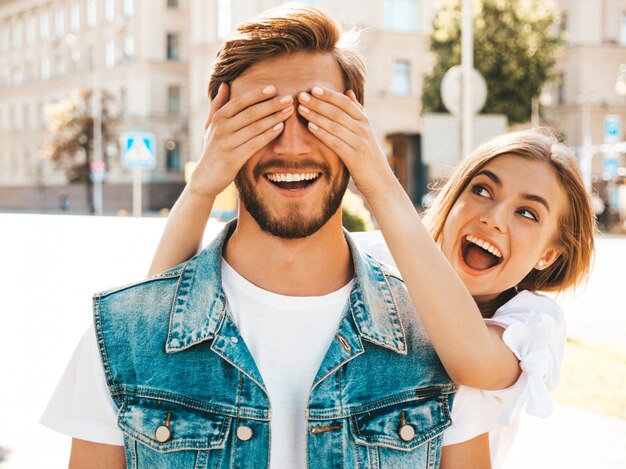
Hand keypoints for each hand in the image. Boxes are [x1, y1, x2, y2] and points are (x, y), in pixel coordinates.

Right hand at [188, 83, 293, 198]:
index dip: (257, 94)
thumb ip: (218, 105)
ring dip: (274, 118)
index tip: (273, 88)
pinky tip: (280, 128)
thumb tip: (225, 84)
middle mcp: (222, 129)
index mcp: (218, 118)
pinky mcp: (234, 159)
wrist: (205, 178)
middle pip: (251, 113)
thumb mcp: (210, 126)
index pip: (240, 102)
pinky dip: (268, 134)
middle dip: (271, 104)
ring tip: (288, 111)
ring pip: (255, 127)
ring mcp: (227, 144)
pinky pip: (255, 143)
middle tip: (288, 98)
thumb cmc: (211, 149)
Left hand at [296, 87, 395, 198]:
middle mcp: (363, 129)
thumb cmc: (368, 154)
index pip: (345, 103)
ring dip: (316, 116)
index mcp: (365, 121)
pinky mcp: (354, 157)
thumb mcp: (366, 130)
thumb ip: (357, 111)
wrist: (380, 180)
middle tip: (301, 96)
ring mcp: (359, 142)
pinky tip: (310, 127)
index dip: (329, 95)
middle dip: (318, 103)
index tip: (314, 89)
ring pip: (334, 125)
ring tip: (302, 109)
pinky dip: (322, 133)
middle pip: (337, 112)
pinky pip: (335, 142)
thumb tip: (348, 91)